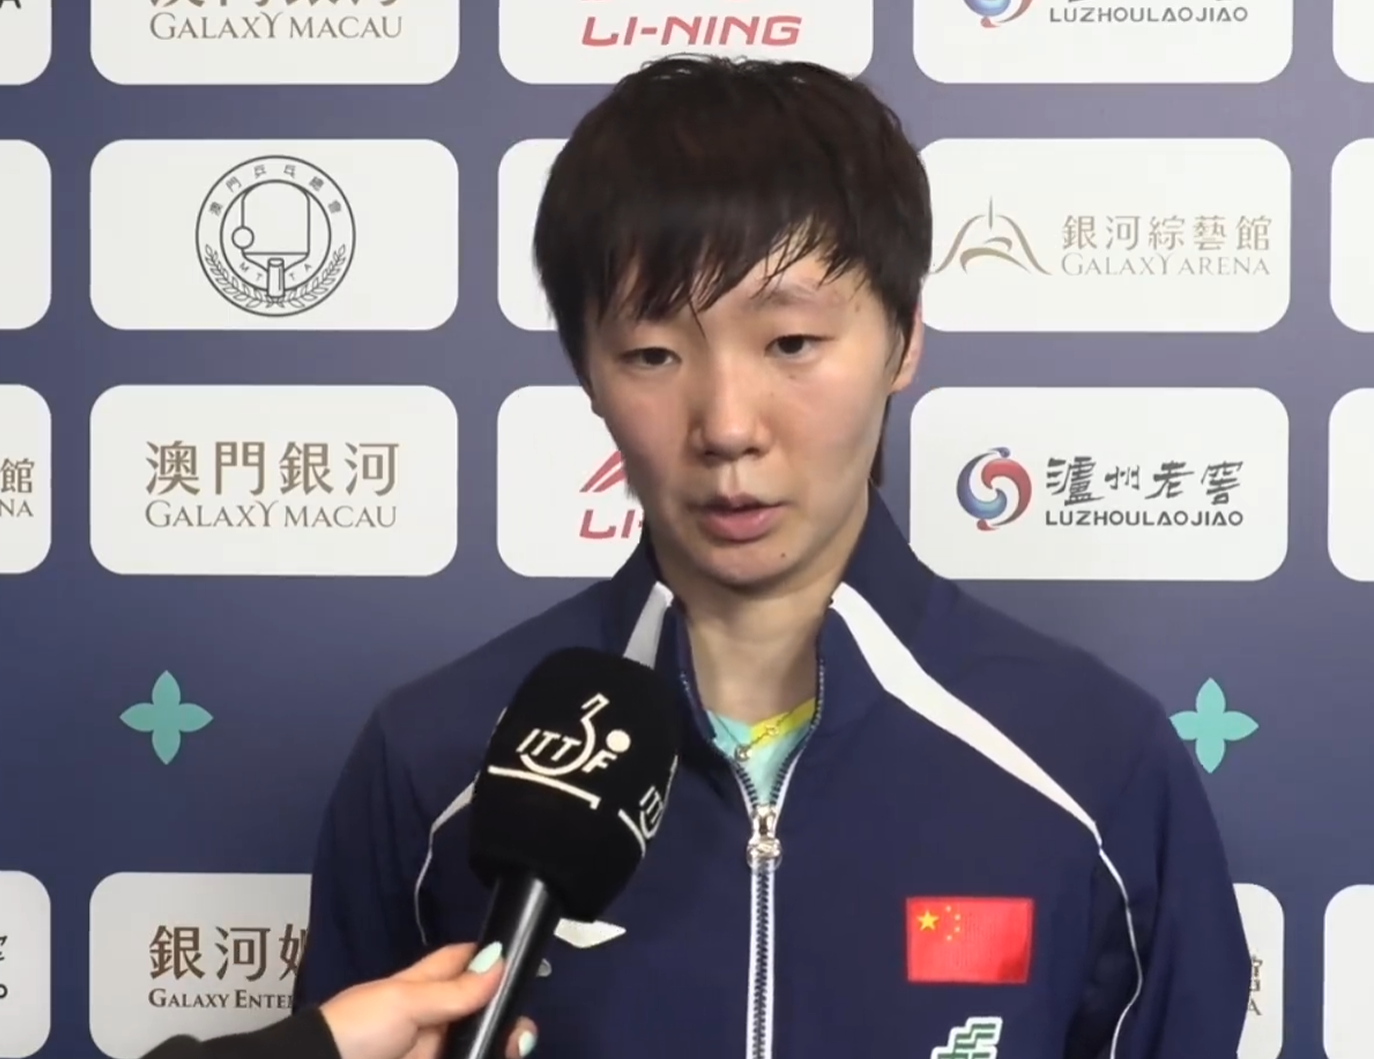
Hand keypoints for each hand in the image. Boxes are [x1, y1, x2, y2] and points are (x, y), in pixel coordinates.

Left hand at [319, 943, 536, 1058]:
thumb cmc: (358, 1029)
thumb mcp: (404, 1003)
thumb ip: (453, 991)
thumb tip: (501, 960)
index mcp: (420, 987)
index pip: (460, 961)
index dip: (489, 955)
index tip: (524, 959)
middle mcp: (431, 1019)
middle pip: (480, 1010)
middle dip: (506, 1015)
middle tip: (523, 1032)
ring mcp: (432, 1051)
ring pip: (477, 1044)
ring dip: (502, 1044)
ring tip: (517, 1046)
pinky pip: (465, 1058)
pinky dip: (487, 1054)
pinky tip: (505, 1054)